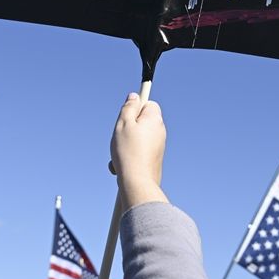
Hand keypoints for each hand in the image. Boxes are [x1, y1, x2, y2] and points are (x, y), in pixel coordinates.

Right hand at [110, 92, 168, 210]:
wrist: (138, 182)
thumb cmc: (129, 151)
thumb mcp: (123, 124)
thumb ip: (128, 107)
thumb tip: (134, 96)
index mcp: (154, 119)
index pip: (149, 103)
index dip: (136, 107)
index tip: (126, 115)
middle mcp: (160, 131)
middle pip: (141, 122)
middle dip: (127, 128)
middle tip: (119, 136)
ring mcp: (158, 146)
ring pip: (137, 139)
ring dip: (124, 145)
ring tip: (118, 155)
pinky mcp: (154, 159)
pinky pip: (138, 152)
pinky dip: (128, 156)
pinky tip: (119, 166)